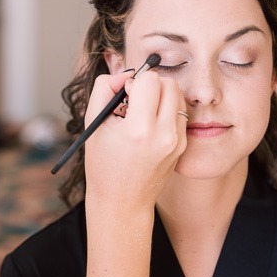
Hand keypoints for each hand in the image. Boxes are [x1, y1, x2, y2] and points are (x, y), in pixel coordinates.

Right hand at [84, 70, 186, 210]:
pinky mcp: (183, 146)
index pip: (150, 80)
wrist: (122, 201)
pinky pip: (180, 113)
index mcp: (138, 130)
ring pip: (178, 95)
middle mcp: (163, 135)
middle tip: (136, 100)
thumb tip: (124, 74)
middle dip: (151, 85)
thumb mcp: (94, 123)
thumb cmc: (103, 164)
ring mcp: (177, 141)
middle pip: (169, 83)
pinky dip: (167, 111)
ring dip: (161, 95)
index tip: (125, 96)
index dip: (134, 82)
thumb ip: (104, 88)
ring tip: (144, 112)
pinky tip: (152, 125)